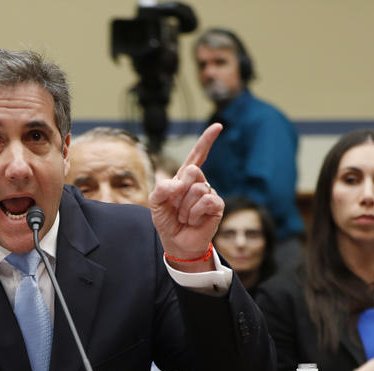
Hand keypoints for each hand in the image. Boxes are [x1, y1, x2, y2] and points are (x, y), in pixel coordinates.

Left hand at [148, 123, 224, 270]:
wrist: (176, 242)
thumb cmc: (167, 220)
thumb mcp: (155, 203)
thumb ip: (161, 189)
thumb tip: (178, 184)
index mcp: (184, 178)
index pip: (197, 155)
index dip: (206, 141)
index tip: (218, 127)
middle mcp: (199, 183)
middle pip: (193, 171)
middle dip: (180, 192)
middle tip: (177, 207)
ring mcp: (210, 193)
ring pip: (198, 189)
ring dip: (185, 207)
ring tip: (185, 217)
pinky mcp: (217, 206)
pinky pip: (206, 201)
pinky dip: (194, 213)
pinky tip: (194, 221)